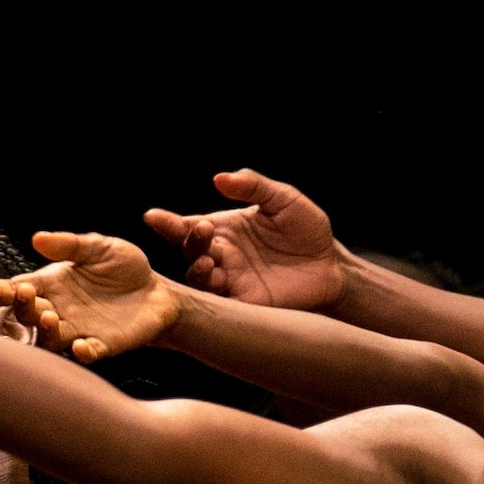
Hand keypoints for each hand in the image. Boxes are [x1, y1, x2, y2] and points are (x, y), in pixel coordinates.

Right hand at [0, 230, 185, 362]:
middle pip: (28, 315)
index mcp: (53, 285)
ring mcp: (79, 330)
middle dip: (22, 307)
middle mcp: (59, 310)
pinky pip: (86, 353)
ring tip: (48, 317)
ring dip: (45, 331)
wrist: (158, 292)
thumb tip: (37, 238)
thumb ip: (70, 244)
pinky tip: (81, 346)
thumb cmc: (124, 268)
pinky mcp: (103, 345)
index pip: (18, 288)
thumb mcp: (99, 247)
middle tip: (26, 295)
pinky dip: (82, 352)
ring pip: (50, 338)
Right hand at [142, 167, 349, 309]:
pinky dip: (213, 297)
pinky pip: (221, 305)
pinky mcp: (245, 304)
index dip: (168, 223)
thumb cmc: (306, 230)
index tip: (152, 216)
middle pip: (190, 252)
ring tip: (207, 261)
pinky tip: (218, 284)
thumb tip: (220, 179)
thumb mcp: (283, 199)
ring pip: (200, 281)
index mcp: (225, 230)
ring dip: (197, 271)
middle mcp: (222, 256)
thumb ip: (254, 186)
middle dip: (189, 241)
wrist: (332, 266)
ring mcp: (232, 281)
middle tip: (203, 230)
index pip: (188, 227)